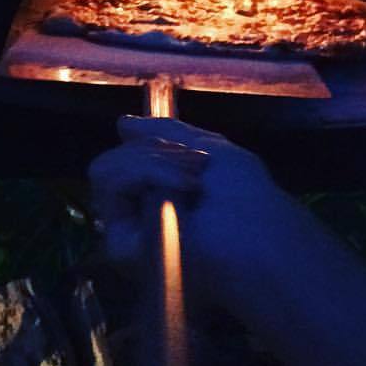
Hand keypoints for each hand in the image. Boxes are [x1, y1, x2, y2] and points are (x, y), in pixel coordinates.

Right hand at [88, 115, 300, 324]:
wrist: (260, 238)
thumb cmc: (248, 198)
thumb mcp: (211, 150)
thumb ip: (167, 134)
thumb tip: (123, 123)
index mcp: (161, 188)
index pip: (130, 151)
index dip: (156, 143)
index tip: (194, 152)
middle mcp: (139, 207)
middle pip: (115, 156)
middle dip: (156, 151)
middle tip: (197, 170)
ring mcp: (127, 226)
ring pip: (106, 167)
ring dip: (153, 163)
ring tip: (191, 185)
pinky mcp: (120, 243)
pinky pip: (108, 183)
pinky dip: (143, 174)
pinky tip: (178, 192)